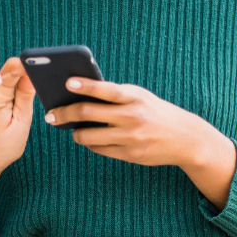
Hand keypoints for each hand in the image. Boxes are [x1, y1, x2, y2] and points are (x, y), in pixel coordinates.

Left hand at [45, 78, 236, 208]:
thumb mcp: (141, 97)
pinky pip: (98, 149)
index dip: (86, 86)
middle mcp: (132, 116)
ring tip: (71, 129)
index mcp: (135, 97)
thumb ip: (116, 95)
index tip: (67, 82)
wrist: (184, 138)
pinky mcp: (129, 154)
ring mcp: (130, 137)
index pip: (106, 89)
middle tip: (52, 114)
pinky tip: (89, 138)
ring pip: (88, 136)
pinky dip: (90, 143)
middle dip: (65, 113)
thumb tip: (82, 93)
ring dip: (75, 133)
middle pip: (88, 113)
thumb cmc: (156, 111)